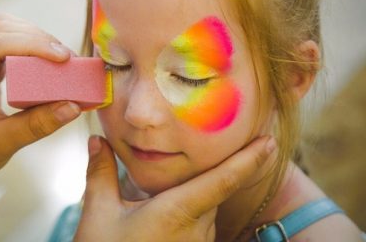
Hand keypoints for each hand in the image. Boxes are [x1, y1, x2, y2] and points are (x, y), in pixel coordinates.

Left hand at [0, 14, 80, 187]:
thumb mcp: (3, 143)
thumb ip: (37, 125)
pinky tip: (46, 57)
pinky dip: (27, 43)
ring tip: (61, 57)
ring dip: (34, 37)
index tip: (63, 57)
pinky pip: (4, 38)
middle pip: (1, 29)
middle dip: (38, 39)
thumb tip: (73, 107)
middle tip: (69, 59)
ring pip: (3, 27)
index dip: (32, 45)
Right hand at [75, 136, 275, 241]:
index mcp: (178, 210)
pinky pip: (199, 227)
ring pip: (205, 209)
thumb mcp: (99, 213)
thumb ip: (101, 172)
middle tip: (191, 159)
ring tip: (160, 200)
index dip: (249, 159)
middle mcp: (197, 229)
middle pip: (211, 190)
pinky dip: (187, 215)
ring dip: (190, 198)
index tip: (271, 142)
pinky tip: (160, 219)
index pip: (223, 180)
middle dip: (203, 174)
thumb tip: (98, 139)